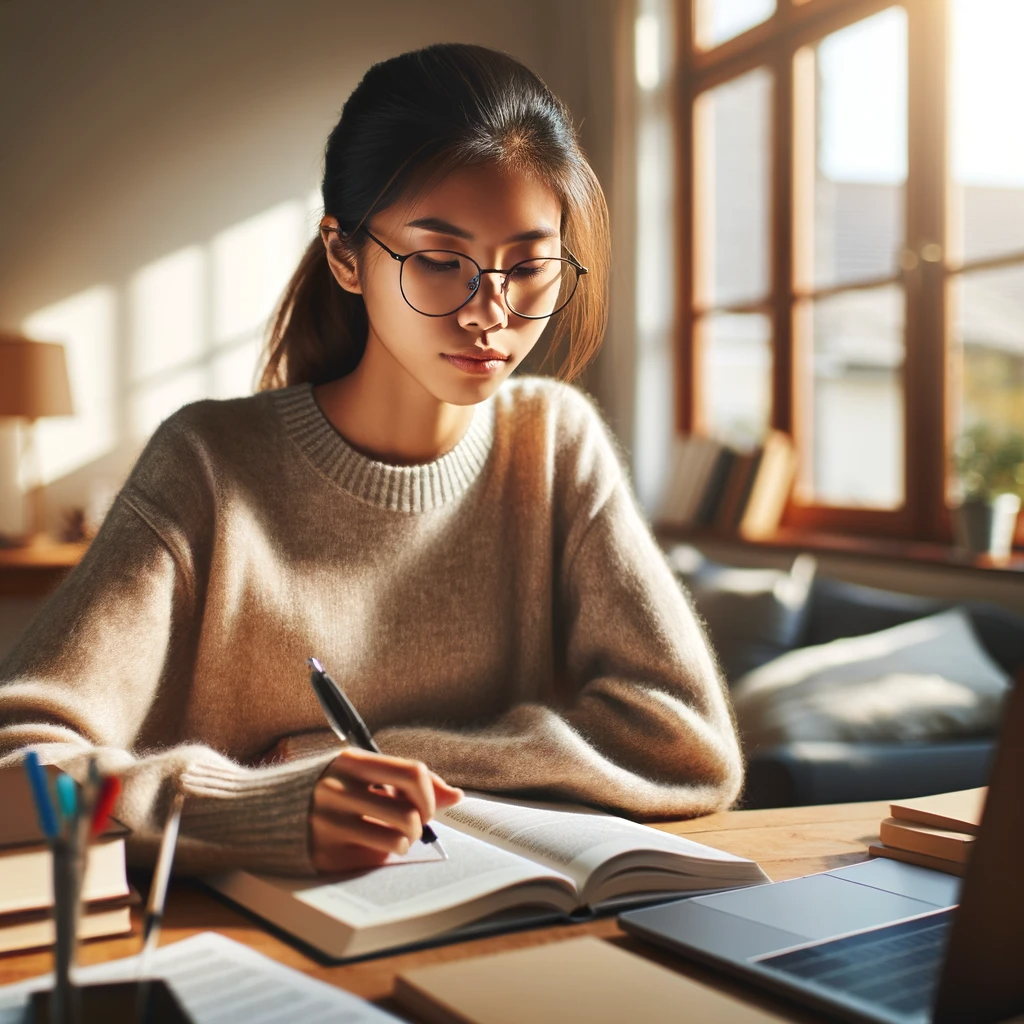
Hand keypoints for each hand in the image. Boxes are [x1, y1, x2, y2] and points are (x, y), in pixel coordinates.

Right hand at [309, 747, 462, 873]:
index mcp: (350, 762)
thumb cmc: (325, 787)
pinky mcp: (325, 855)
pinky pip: (374, 860)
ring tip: (390, 836)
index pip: (413, 773)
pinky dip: (378, 855)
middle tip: (408, 826)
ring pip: (398, 841)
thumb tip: (457, 796)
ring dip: (403, 842)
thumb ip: (405, 780)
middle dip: (419, 825)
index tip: (425, 806)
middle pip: (410, 814)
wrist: (262, 811)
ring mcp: (330, 824)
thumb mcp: (358, 772)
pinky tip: (362, 845)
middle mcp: (339, 791)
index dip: (430, 794)